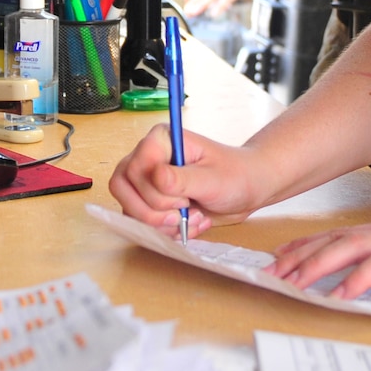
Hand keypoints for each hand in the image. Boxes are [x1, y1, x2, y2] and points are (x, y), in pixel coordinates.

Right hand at [109, 124, 266, 235]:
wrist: (247, 189)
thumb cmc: (235, 175)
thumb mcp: (212, 179)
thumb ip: (183, 179)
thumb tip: (156, 176)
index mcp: (162, 140)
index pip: (135, 168)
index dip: (154, 191)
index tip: (184, 198)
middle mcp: (148, 157)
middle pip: (123, 188)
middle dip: (153, 211)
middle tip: (183, 213)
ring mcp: (146, 180)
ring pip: (129, 208)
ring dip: (161, 224)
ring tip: (191, 218)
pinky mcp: (150, 200)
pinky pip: (141, 221)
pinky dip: (165, 230)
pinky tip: (188, 223)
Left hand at [269, 216, 370, 302]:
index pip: (342, 237)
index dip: (308, 247)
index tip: (281, 260)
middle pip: (335, 240)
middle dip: (298, 257)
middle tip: (270, 274)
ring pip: (348, 248)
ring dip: (315, 265)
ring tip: (291, 283)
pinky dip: (355, 280)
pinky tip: (338, 296)